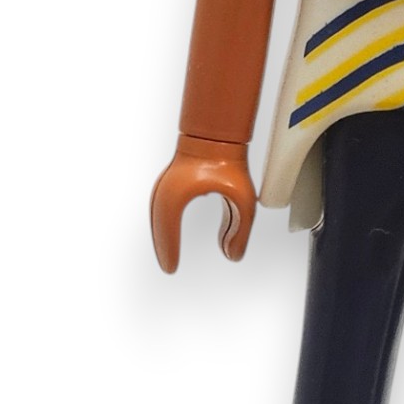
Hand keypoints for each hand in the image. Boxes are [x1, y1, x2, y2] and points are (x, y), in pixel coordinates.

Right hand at [150, 135, 256, 268]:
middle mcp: (165, 188)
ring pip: (160, 218)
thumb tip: (232, 256)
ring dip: (165, 237)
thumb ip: (241, 230)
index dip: (168, 251)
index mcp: (177, 191)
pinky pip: (165, 209)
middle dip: (164, 247)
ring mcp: (166, 183)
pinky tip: (174, 237)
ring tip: (170, 256)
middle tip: (169, 267)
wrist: (219, 134)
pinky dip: (167, 226)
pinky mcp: (172, 182)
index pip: (167, 229)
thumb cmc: (230, 160)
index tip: (171, 269)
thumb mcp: (244, 200)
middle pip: (159, 225)